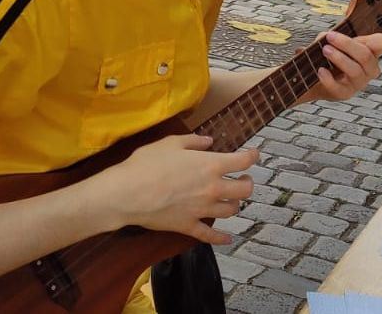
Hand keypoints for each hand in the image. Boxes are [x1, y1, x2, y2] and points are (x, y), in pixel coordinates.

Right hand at [93, 134, 257, 244]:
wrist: (127, 193)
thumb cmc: (147, 163)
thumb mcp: (170, 143)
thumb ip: (193, 141)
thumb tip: (209, 141)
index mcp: (211, 165)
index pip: (243, 161)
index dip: (252, 157)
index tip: (254, 155)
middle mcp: (212, 188)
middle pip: (244, 190)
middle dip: (248, 183)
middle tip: (244, 179)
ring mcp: (202, 210)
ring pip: (230, 211)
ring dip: (234, 205)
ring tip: (231, 200)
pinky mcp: (188, 226)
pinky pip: (210, 235)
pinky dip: (221, 238)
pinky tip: (228, 239)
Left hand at [302, 31, 381, 102]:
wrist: (317, 82)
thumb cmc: (331, 59)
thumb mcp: (334, 43)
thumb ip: (333, 37)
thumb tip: (327, 36)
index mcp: (371, 52)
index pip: (381, 44)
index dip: (377, 40)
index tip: (359, 33)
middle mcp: (369, 69)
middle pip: (365, 56)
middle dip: (347, 44)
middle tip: (330, 37)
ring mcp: (359, 83)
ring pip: (355, 71)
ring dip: (339, 58)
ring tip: (325, 50)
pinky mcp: (345, 94)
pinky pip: (338, 87)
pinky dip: (328, 78)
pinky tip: (321, 70)